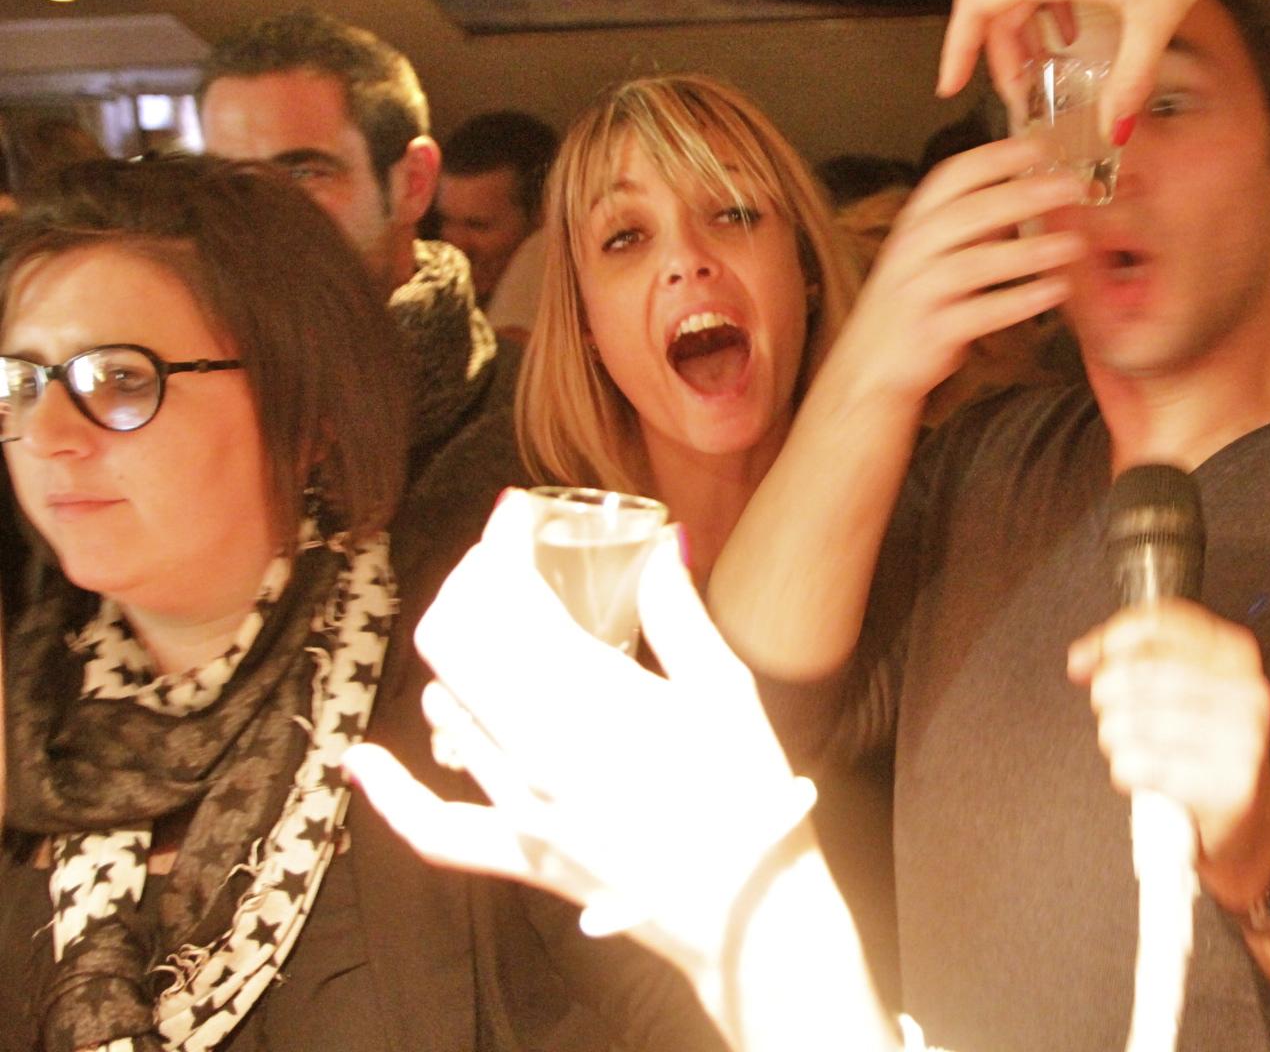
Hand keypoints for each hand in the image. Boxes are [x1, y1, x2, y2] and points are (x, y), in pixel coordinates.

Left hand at [345, 492, 810, 976]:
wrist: (750, 913)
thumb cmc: (750, 795)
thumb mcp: (724, 689)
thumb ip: (677, 613)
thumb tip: (660, 547)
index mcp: (588, 694)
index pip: (511, 594)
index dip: (503, 539)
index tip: (518, 511)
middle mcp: (535, 745)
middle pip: (459, 637)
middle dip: (473, 581)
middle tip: (505, 558)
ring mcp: (519, 805)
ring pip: (447, 705)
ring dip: (458, 649)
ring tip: (490, 619)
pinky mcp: (519, 856)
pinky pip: (434, 827)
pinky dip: (392, 792)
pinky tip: (363, 760)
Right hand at [825, 137, 1085, 408]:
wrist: (867, 369)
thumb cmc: (910, 307)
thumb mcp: (933, 255)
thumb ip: (974, 226)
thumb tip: (1023, 193)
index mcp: (916, 223)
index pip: (953, 175)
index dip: (996, 157)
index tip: (1040, 145)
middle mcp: (912, 250)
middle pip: (969, 212)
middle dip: (1023, 194)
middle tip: (1071, 186)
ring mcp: (918, 290)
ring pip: (975, 262)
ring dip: (1028, 251)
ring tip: (1073, 244)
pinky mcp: (930, 331)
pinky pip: (979, 312)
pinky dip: (1019, 301)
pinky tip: (1054, 291)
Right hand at [938, 0, 1250, 138]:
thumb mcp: (1154, 19)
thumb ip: (1130, 78)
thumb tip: (1114, 126)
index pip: (976, 6)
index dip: (957, 49)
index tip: (951, 84)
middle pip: (999, 6)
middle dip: (1002, 57)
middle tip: (1018, 96)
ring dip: (1026, 33)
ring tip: (1043, 71)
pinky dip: (1052, 10)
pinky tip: (1076, 31)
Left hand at [1068, 599, 1269, 897]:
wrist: (1252, 818)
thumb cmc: (1207, 749)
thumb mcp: (1184, 689)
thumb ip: (1134, 661)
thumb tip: (1082, 658)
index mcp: (1236, 654)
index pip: (1160, 624)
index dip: (1110, 640)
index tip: (1086, 661)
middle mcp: (1246, 691)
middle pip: (1140, 673)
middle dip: (1108, 696)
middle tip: (1112, 714)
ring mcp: (1242, 740)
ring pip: (1133, 720)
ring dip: (1115, 737)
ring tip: (1130, 747)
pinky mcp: (1228, 786)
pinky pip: (1141, 764)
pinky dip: (1126, 770)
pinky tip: (1141, 773)